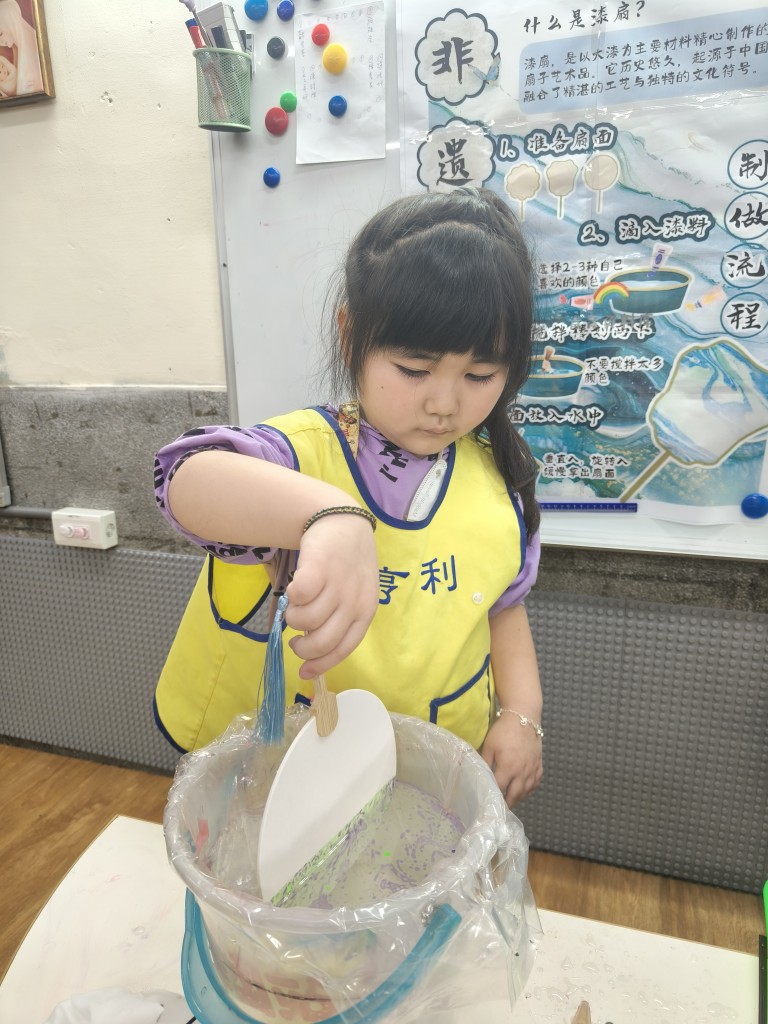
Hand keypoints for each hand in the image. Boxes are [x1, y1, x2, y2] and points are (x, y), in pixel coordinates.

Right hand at [284, 512, 378, 678]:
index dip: (321, 664)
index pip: (344, 648)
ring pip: (305, 620)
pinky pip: (298, 596)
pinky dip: (291, 597)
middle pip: (322, 641)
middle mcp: (354, 601)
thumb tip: (312, 655)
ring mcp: (337, 584)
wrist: (344, 523)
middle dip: (302, 648)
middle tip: (294, 640)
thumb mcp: (355, 595)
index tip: (303, 673)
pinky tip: (294, 589)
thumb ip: (339, 621)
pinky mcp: (319, 568)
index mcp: (365, 611)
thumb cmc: (348, 565)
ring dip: (293, 619)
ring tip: (295, 607)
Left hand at [480, 714, 542, 807]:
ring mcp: (532, 769)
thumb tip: (479, 775)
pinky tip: (524, 791)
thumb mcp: (489, 745)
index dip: (494, 795)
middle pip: (515, 794)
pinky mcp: (539, 764)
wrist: (524, 717)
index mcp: (508, 767)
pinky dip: (529, 789)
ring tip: (510, 801)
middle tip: (500, 808)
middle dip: (507, 803)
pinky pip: (536, 783)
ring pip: (526, 791)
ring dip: (518, 798)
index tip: (489, 802)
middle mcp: (522, 772)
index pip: (500, 788)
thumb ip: (485, 762)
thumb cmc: (504, 730)